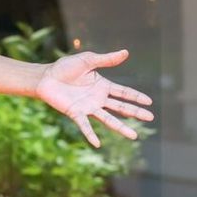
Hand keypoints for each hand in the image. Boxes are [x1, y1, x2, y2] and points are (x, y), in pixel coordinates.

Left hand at [36, 50, 154, 146]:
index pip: (124, 92)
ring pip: (108, 119)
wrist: (45, 77)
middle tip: (150, 118)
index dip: (136, 97)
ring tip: (134, 136)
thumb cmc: (64, 67)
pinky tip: (97, 144)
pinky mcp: (75, 113)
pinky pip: (84, 125)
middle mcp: (98, 98)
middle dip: (136, 112)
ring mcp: (88, 107)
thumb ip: (106, 60)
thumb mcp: (87, 61)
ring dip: (120, 127)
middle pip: (121, 107)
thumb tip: (126, 52)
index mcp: (103, 86)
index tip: (149, 102)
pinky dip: (90, 134)